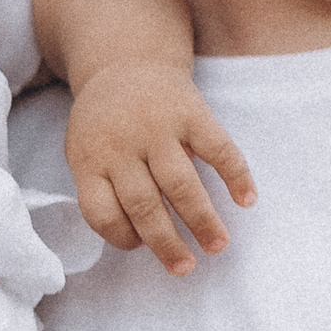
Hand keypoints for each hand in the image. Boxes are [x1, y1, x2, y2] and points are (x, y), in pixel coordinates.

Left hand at [65, 62, 254, 271]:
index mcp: (90, 159)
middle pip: (144, 205)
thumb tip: (139, 238)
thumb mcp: (84, 151)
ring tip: (218, 245)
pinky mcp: (191, 111)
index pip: (101, 211)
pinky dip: (235, 175)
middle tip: (185, 268)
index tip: (140, 247)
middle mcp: (122, 145)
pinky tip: (247, 199)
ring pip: (181, 184)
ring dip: (202, 219)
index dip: (121, 236)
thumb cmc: (105, 122)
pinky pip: (217, 148)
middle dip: (167, 243)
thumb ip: (102, 190)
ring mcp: (158, 127)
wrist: (124, 62)